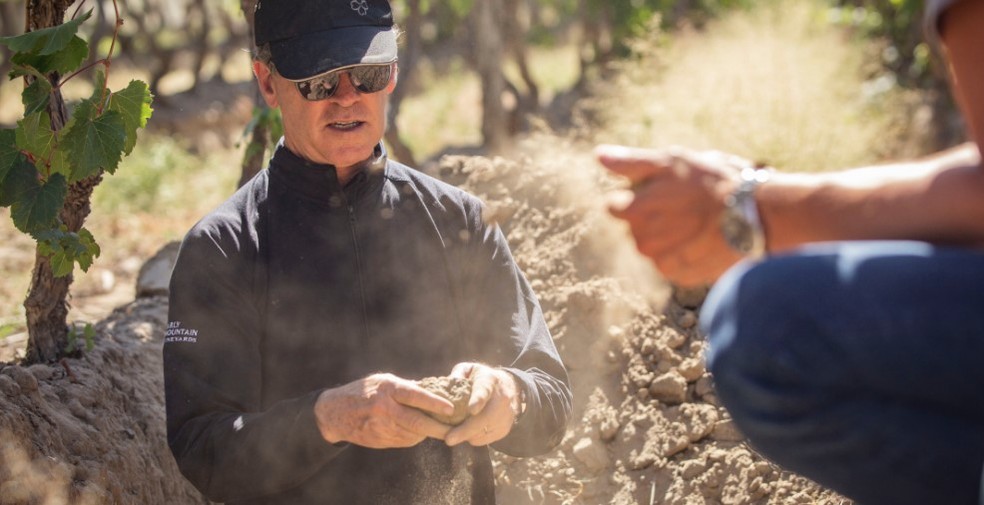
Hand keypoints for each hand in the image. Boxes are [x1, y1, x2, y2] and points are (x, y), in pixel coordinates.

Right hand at [314, 373, 455, 448]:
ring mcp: (382, 427)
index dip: (434, 402)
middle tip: (455, 429)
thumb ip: (405, 386)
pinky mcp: (380, 440)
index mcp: (388, 389)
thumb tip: (432, 389)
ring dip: (429, 433)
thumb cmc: (363, 391)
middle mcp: (385, 408)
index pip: (415, 395)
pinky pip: (405, 441)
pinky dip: (416, 437)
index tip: (450, 408)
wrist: (335, 413)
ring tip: (443, 429)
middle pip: (417, 421)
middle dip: (438, 427)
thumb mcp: (383, 381)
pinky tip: (421, 432)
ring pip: (413, 433)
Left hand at [444, 363, 522, 446]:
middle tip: (449, 439)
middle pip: (485, 418)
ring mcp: (506, 415)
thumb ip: (457, 374)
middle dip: (466, 430)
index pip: (484, 391)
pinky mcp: (505, 429)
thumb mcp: (469, 369)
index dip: (478, 400)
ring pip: (484, 431)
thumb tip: (446, 386)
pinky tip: (466, 432)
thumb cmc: (481, 378)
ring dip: (466, 436)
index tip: (471, 409)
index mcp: (489, 380)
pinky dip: (473, 438)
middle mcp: (502, 398)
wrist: (508, 387)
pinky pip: (485, 439)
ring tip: (454, 433)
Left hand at [597, 144, 747, 286]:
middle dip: (653, 215)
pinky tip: (703, 239)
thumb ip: (631, 163)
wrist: (756, 217)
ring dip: (668, 233)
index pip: (615, 206)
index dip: (638, 195)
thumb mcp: (672, 162)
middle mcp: (642, 242)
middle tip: (686, 203)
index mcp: (633, 212)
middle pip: (635, 226)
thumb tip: (598, 156)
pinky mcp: (680, 276)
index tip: (663, 190)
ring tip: (698, 220)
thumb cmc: (713, 183)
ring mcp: (661, 262)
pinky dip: (683, 251)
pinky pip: (672, 262)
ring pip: (654, 244)